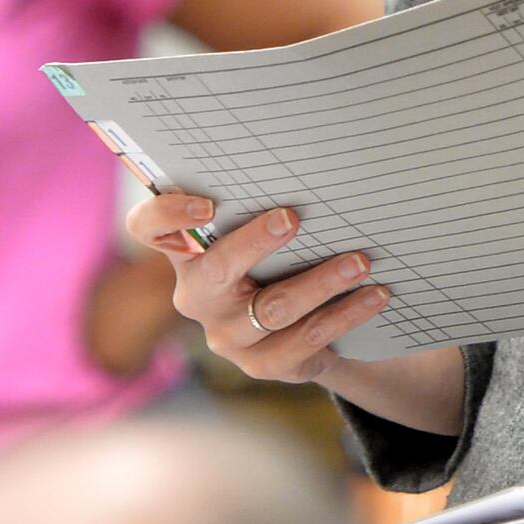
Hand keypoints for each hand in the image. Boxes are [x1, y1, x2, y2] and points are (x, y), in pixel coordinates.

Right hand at [130, 189, 391, 385]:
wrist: (309, 326)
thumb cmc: (281, 257)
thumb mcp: (266, 234)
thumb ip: (263, 204)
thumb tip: (310, 160)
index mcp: (186, 253)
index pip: (149, 229)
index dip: (167, 215)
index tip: (207, 204)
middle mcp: (197, 296)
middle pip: (213, 271)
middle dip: (253, 243)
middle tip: (292, 217)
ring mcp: (228, 336)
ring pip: (273, 309)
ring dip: (321, 281)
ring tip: (360, 261)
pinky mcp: (264, 364)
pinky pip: (307, 340)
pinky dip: (344, 314)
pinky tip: (375, 295)